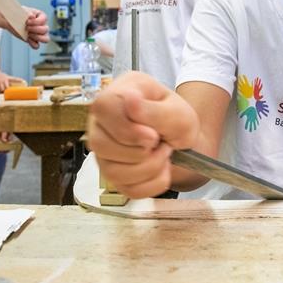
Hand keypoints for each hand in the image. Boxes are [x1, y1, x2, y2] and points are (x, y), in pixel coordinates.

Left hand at [23, 7, 48, 48]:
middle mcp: (43, 25)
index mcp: (42, 16)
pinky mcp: (34, 41)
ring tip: (28, 34)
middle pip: (45, 30)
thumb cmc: (19, 14)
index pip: (43, 20)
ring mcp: (39, 34)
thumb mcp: (23, 11)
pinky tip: (27, 38)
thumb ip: (27, 12)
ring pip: (46, 39)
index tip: (27, 22)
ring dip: (37, 37)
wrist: (12, 20)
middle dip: (35, 29)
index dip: (35, 22)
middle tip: (27, 28)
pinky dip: (32, 44)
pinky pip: (37, 46)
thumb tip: (32, 16)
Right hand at [85, 72, 199, 198]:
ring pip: (112, 172)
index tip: (152, 136)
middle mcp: (101, 122)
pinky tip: (159, 167)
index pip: (103, 107)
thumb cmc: (175, 117)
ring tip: (162, 153)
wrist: (182, 139)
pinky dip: (152, 183)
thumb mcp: (176, 111)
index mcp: (117, 93)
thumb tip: (129, 100)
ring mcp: (103, 150)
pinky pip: (126, 189)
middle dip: (140, 152)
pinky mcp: (111, 174)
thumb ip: (154, 110)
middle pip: (100, 144)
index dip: (126, 128)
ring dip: (149, 168)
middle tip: (160, 142)